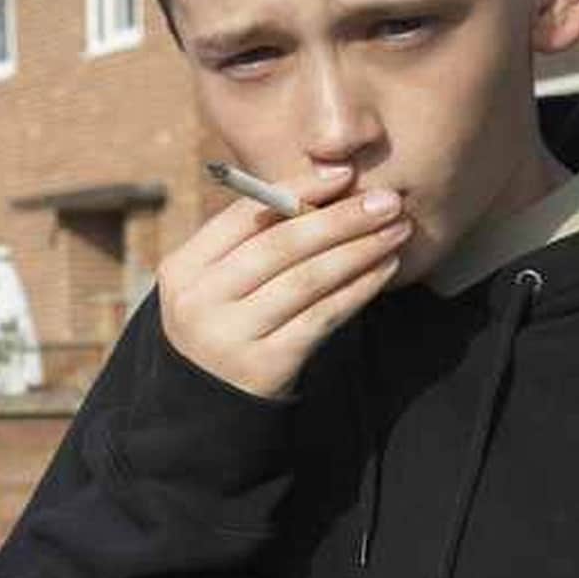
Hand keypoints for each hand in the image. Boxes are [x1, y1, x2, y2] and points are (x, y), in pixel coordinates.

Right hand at [158, 167, 409, 398]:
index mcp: (183, 268)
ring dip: (358, 250)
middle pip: (277, 246)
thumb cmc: (224, 322)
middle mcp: (199, 300)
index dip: (295, 189)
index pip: (242, 215)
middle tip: (386, 199)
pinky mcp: (264, 365)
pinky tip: (383, 269)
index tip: (343, 174)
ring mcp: (229, 335)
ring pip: (304, 280)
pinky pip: (321, 317)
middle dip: (338, 218)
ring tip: (395, 231)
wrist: (206, 403)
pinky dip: (357, 289)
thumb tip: (326, 184)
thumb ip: (252, 240)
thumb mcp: (215, 282)